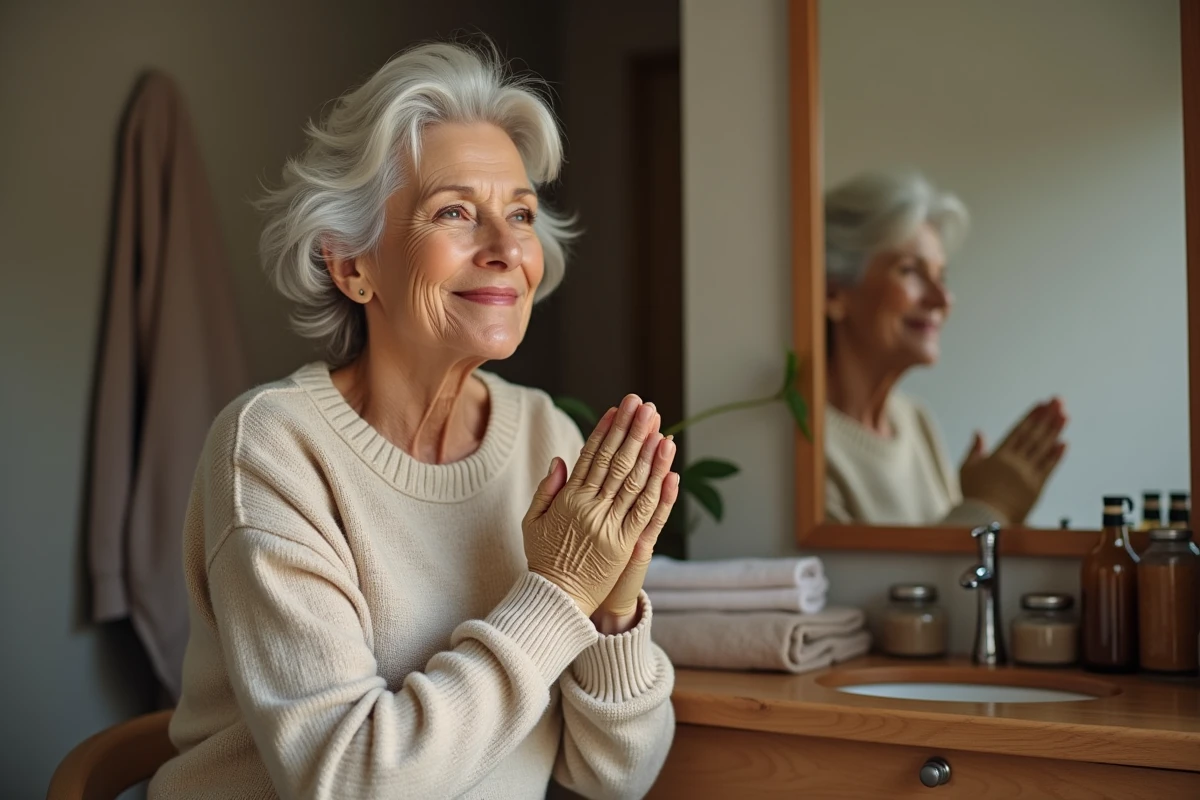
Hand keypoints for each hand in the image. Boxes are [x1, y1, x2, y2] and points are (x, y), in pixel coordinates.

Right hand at [522, 395, 679, 616]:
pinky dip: (659, 489)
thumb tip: (561, 459)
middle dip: (631, 431)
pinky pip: (646, 512)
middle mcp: (591, 507)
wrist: (555, 599)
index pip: (591, 456)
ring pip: (633, 481)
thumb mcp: (533, 521)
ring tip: (659, 426)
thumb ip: (548, 490)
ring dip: (648, 452)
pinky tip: (668, 468)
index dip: (606, 430)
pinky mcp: (626, 544)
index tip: (618, 409)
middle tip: (644, 406)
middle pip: (616, 461)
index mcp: (569, 499)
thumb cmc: (544, 559)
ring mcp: (610, 525)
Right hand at [960, 398, 1067, 523]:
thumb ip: (975, 450)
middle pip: (1035, 435)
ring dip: (1056, 431)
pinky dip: (1057, 455)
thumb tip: (979, 433)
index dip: (1032, 416)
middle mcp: (1016, 461)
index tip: (1042, 404)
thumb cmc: (973, 495)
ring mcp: (1028, 474)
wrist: (983, 518)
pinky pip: (1049, 468)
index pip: (1019, 430)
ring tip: (1065, 415)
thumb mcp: (967, 469)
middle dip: (1047, 417)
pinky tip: (1064, 443)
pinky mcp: (1036, 488)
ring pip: (1044, 448)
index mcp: (999, 455)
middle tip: (1058, 401)